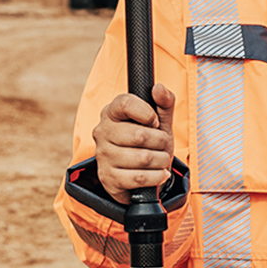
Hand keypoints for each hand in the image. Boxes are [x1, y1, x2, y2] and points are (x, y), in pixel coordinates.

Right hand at [92, 84, 176, 201]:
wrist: (141, 176)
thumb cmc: (150, 144)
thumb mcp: (160, 122)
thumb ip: (164, 103)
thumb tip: (159, 88)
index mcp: (111, 113)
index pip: (125, 103)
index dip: (146, 112)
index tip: (155, 122)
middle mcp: (102, 133)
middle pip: (139, 135)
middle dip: (161, 142)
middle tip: (162, 144)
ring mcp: (103, 156)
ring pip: (143, 158)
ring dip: (161, 160)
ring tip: (161, 160)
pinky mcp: (108, 178)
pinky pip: (139, 178)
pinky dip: (157, 176)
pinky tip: (159, 173)